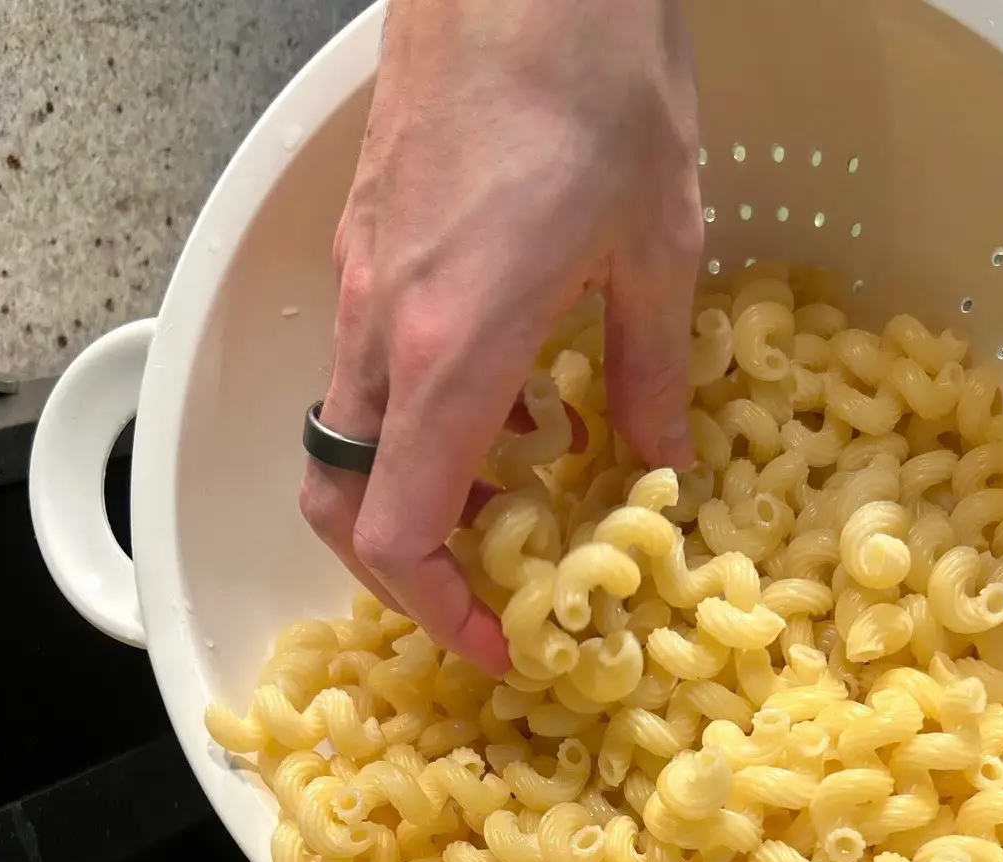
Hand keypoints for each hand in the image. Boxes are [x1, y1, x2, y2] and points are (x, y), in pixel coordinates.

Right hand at [299, 0, 703, 673]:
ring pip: (347, 443)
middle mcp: (383, 333)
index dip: (439, 610)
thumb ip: (652, 376)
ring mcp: (363, 287)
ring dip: (417, 496)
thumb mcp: (658, 247)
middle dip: (405, 573)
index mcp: (452, 351)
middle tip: (489, 592)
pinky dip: (421, 423)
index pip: (398, 531)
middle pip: (342, 505)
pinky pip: (367, 374)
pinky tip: (513, 395)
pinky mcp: (367, 245)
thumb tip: (660, 466)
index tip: (499, 640)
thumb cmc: (592, 79)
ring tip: (520, 495)